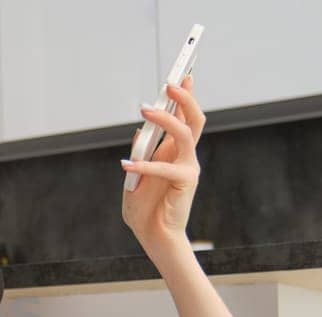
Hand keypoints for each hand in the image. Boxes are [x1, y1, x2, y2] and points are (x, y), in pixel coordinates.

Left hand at [121, 75, 205, 248]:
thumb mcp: (134, 175)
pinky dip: (145, 165)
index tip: (184, 74)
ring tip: (144, 110)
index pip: (184, 118)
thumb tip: (141, 130)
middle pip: (194, 119)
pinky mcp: (185, 182)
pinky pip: (166, 167)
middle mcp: (185, 156)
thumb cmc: (144, 208)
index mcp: (173, 152)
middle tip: (169, 83)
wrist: (153, 236)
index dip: (185, 96)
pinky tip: (127, 165)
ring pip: (185, 134)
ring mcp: (187, 167)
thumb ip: (140, 152)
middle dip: (184, 98)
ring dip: (166, 119)